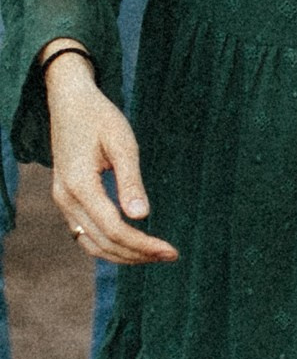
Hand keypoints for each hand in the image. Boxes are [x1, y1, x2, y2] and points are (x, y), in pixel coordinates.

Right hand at [42, 46, 177, 264]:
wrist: (70, 102)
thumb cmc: (100, 118)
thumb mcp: (122, 143)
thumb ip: (131, 180)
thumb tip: (141, 216)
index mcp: (79, 185)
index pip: (113, 229)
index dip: (143, 244)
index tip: (171, 251)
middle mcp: (65, 199)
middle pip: (102, 242)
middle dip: (137, 254)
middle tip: (170, 256)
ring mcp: (62, 201)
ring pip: (90, 244)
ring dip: (122, 255)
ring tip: (154, 255)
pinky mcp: (66, 200)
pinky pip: (85, 234)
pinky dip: (108, 245)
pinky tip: (133, 244)